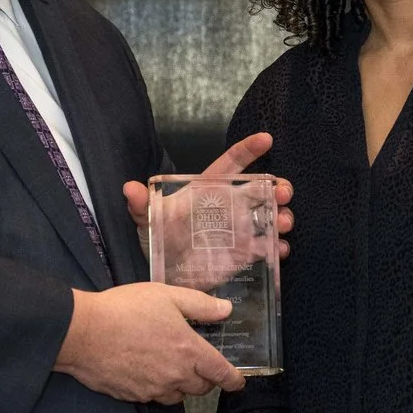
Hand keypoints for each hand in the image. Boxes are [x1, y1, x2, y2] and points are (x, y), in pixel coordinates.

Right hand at [55, 281, 241, 403]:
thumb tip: (226, 310)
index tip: (237, 381)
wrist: (82, 332)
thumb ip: (200, 305)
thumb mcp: (166, 295)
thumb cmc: (125, 309)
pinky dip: (156, 388)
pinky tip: (145, 371)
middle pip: (201, 388)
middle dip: (204, 379)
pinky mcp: (133, 396)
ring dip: (180, 385)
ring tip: (170, 367)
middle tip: (197, 364)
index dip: (233, 379)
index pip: (221, 374)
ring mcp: (153, 389)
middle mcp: (175, 376)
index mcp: (189, 351)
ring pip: (178, 396)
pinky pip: (153, 397)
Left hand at [122, 131, 296, 260]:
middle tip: (283, 193)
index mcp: (209, 189)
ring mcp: (240, 230)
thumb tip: (129, 189)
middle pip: (262, 189)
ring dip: (282, 217)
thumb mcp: (147, 220)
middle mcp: (229, 206)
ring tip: (283, 223)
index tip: (266, 140)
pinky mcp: (244, 254)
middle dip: (279, 187)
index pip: (232, 163)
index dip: (249, 149)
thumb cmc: (158, 238)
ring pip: (270, 216)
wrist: (163, 273)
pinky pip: (267, 247)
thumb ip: (141, 204)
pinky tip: (278, 250)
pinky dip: (277, 248)